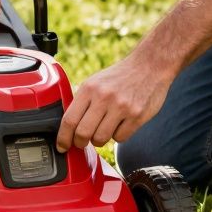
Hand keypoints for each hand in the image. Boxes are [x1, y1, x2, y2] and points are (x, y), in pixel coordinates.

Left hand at [57, 54, 173, 151]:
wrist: (150, 66)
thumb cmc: (119, 77)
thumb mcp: (95, 83)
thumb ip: (82, 102)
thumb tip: (67, 127)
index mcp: (89, 89)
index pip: (69, 120)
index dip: (63, 138)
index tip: (62, 146)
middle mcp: (104, 97)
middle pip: (83, 133)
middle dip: (80, 143)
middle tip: (82, 143)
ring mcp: (121, 107)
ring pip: (101, 139)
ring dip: (99, 140)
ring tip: (103, 130)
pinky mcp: (137, 115)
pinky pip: (120, 138)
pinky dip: (118, 136)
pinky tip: (120, 125)